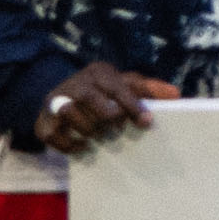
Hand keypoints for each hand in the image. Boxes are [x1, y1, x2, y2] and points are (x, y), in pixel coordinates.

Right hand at [23, 61, 174, 159]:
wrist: (63, 94)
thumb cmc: (104, 91)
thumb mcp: (126, 84)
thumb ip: (150, 89)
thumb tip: (175, 94)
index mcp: (98, 73)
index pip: (117, 87)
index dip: (133, 106)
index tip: (147, 123)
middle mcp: (74, 84)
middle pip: (90, 98)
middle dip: (108, 116)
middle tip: (117, 128)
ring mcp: (55, 103)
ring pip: (70, 113)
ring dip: (90, 129)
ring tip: (101, 136)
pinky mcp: (43, 122)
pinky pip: (53, 135)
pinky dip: (70, 145)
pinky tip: (84, 147)